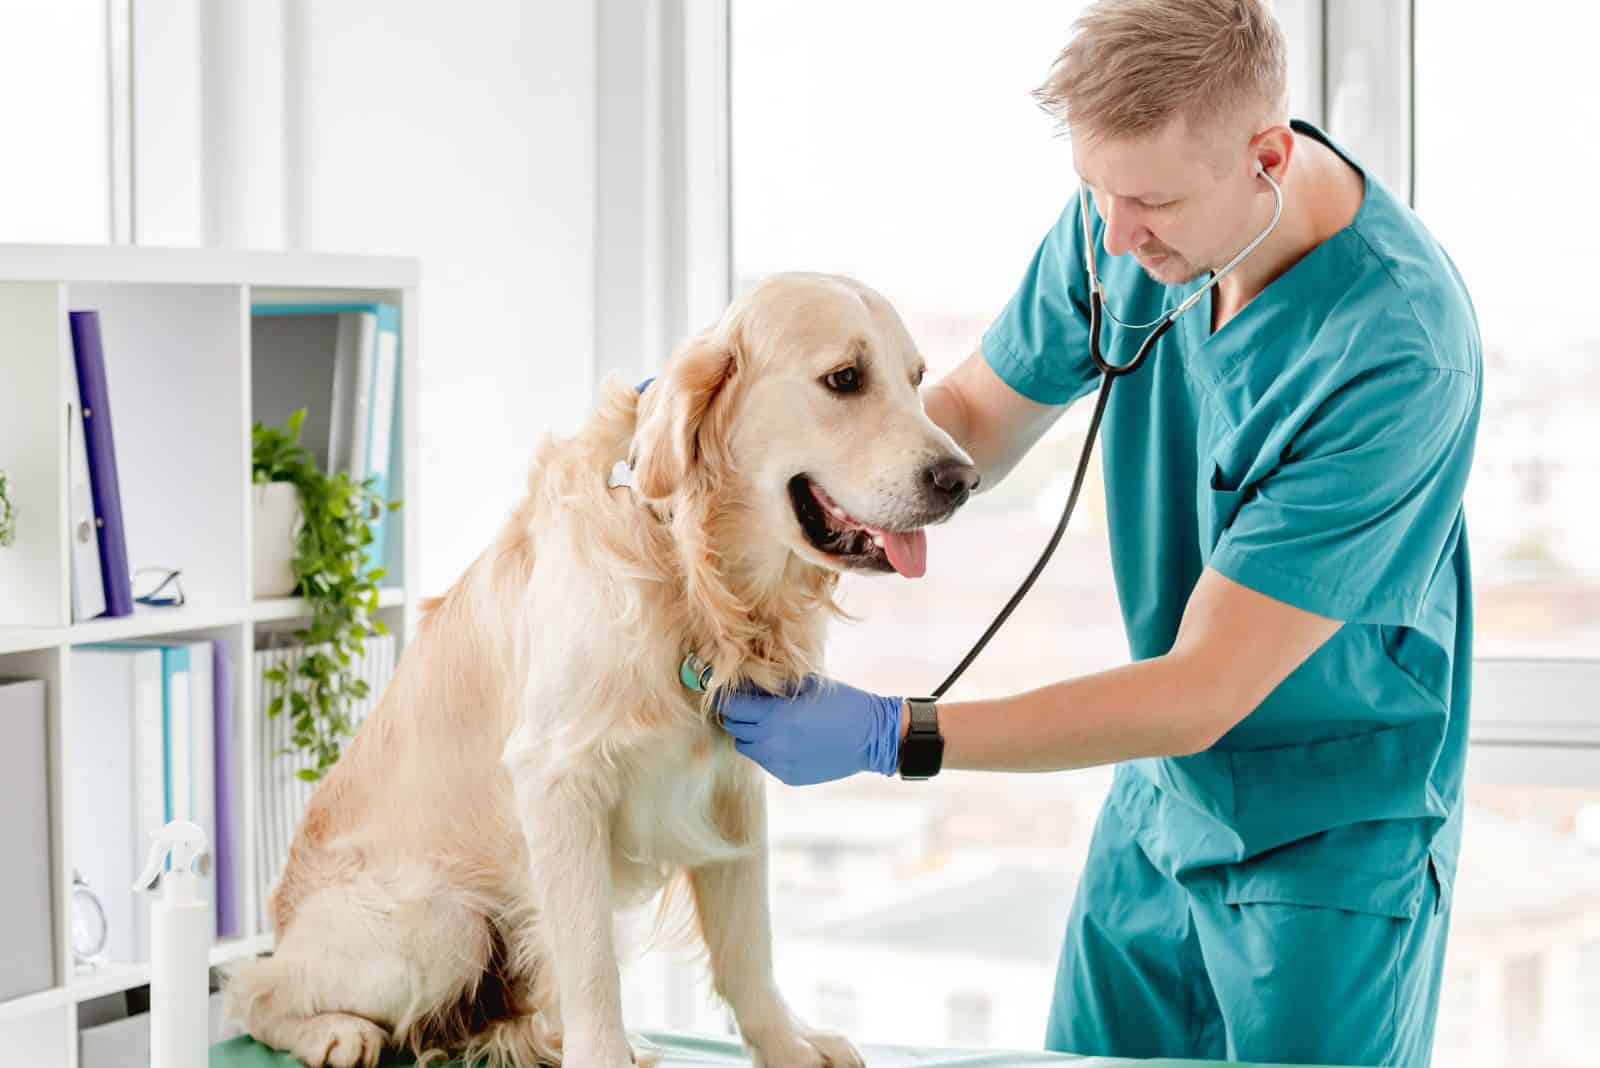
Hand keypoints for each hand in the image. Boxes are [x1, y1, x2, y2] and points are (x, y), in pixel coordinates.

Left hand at [718, 675, 904, 785]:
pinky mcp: (788, 776)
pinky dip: (769, 750)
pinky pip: (766, 762)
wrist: (872, 736)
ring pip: (747, 748)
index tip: (734, 693)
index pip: (732, 708)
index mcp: (774, 715)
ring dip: (751, 735)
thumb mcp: (807, 684)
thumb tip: (748, 681)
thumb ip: (774, 684)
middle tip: (750, 706)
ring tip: (769, 723)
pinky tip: (789, 739)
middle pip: (735, 729)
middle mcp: (771, 742)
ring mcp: (779, 763)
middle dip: (739, 716)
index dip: (730, 698)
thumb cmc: (842, 702)